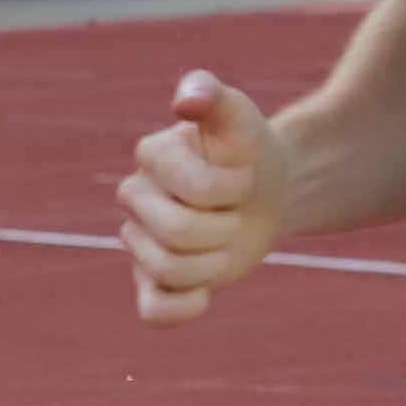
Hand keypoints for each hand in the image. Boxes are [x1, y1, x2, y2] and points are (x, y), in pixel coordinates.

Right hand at [118, 68, 285, 324]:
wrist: (271, 188)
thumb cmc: (250, 148)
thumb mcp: (240, 115)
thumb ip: (214, 95)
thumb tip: (187, 100)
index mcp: (152, 157)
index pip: (194, 189)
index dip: (233, 187)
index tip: (245, 174)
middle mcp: (135, 198)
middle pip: (176, 234)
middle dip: (225, 226)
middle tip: (237, 211)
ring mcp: (141, 241)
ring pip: (168, 271)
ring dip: (216, 260)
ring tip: (226, 239)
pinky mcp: (155, 279)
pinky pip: (153, 311)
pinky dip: (181, 310)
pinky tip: (205, 296)